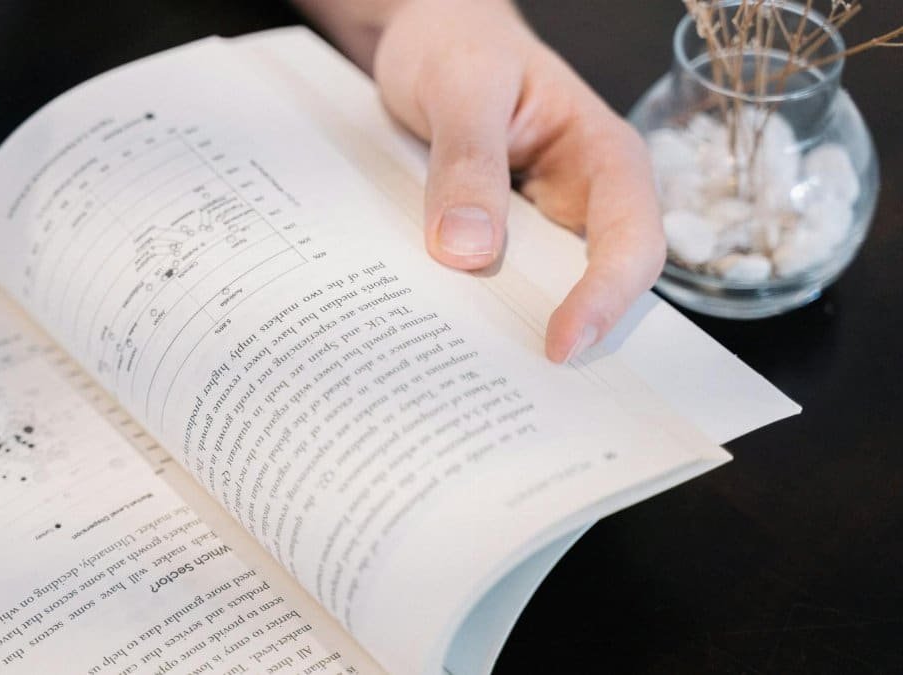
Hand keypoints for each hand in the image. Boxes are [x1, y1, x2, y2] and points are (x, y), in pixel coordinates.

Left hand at [297, 0, 666, 362]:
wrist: (426, 31)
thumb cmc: (456, 40)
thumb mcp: (461, 84)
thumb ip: (467, 159)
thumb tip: (467, 252)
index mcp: (605, 156)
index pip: (630, 242)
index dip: (604, 299)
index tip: (558, 345)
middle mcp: (582, 197)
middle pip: (594, 285)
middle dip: (562, 335)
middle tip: (511, 386)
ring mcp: (538, 222)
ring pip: (540, 293)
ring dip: (511, 328)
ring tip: (470, 375)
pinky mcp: (495, 237)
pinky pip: (494, 282)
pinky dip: (472, 308)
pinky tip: (439, 334)